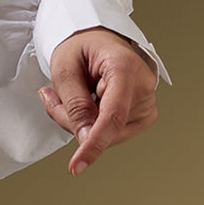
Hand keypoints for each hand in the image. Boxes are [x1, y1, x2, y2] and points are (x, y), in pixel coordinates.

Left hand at [38, 27, 161, 175]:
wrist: (98, 38)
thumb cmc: (81, 47)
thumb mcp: (64, 69)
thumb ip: (73, 104)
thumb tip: (85, 138)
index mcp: (124, 67)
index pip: (112, 115)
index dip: (94, 143)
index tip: (77, 165)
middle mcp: (143, 85)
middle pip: (105, 128)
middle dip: (74, 122)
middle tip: (56, 97)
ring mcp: (147, 101)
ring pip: (108, 134)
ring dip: (84, 124)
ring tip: (79, 93)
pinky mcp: (144, 113)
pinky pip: (114, 133)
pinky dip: (95, 126)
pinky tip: (92, 103)